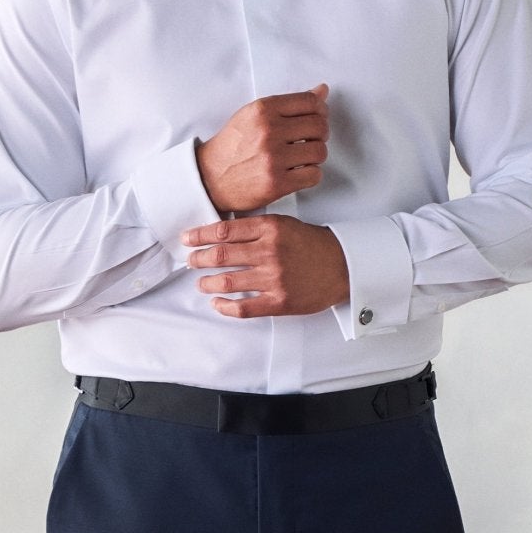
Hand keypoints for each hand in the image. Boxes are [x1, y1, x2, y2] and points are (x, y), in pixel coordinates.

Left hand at [180, 214, 349, 317]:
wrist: (343, 266)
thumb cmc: (312, 245)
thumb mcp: (285, 224)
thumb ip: (256, 227)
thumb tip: (222, 231)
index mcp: (270, 229)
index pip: (224, 230)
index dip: (200, 235)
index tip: (187, 239)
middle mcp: (270, 252)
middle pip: (221, 255)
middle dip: (198, 259)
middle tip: (190, 262)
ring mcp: (274, 278)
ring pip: (228, 282)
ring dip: (208, 284)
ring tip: (202, 284)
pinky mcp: (280, 301)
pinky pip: (244, 308)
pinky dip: (225, 307)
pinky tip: (218, 304)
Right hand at [193, 84, 328, 213]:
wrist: (210, 178)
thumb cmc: (233, 146)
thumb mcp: (254, 115)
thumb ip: (288, 104)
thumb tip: (322, 90)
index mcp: (263, 110)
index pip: (310, 101)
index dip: (321, 110)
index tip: (319, 117)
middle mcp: (269, 132)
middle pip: (319, 126)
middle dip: (320, 133)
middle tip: (310, 139)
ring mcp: (273, 158)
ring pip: (320, 152)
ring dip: (316, 155)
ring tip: (303, 157)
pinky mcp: (277, 183)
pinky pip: (314, 175)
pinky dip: (311, 175)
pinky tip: (299, 172)